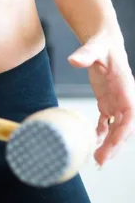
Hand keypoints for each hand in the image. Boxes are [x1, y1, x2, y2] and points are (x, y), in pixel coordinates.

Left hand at [68, 35, 134, 166]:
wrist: (102, 42)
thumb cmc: (102, 45)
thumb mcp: (94, 47)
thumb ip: (86, 54)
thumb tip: (73, 60)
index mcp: (126, 88)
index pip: (130, 114)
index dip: (124, 130)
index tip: (113, 143)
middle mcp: (124, 98)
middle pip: (125, 127)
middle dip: (115, 145)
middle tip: (101, 160)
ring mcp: (116, 102)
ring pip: (117, 128)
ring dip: (109, 144)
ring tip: (97, 159)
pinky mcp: (108, 102)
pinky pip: (107, 123)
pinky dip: (101, 134)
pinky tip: (93, 143)